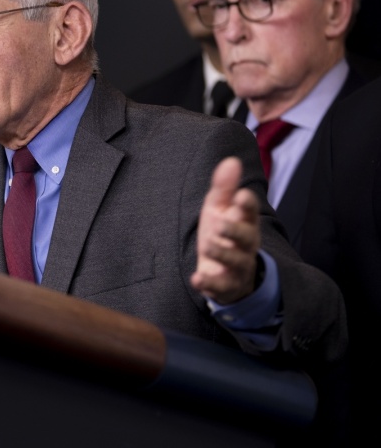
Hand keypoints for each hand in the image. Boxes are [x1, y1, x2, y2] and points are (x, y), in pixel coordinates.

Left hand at [191, 157, 260, 304]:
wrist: (227, 273)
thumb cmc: (224, 234)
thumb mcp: (220, 209)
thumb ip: (225, 188)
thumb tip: (231, 161)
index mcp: (245, 223)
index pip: (250, 212)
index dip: (247, 205)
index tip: (242, 195)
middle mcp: (245, 245)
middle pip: (247, 238)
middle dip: (235, 230)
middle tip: (219, 224)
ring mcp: (237, 267)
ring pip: (235, 261)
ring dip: (221, 253)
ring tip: (207, 245)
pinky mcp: (226, 286)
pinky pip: (220, 287)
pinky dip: (209, 283)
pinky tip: (197, 278)